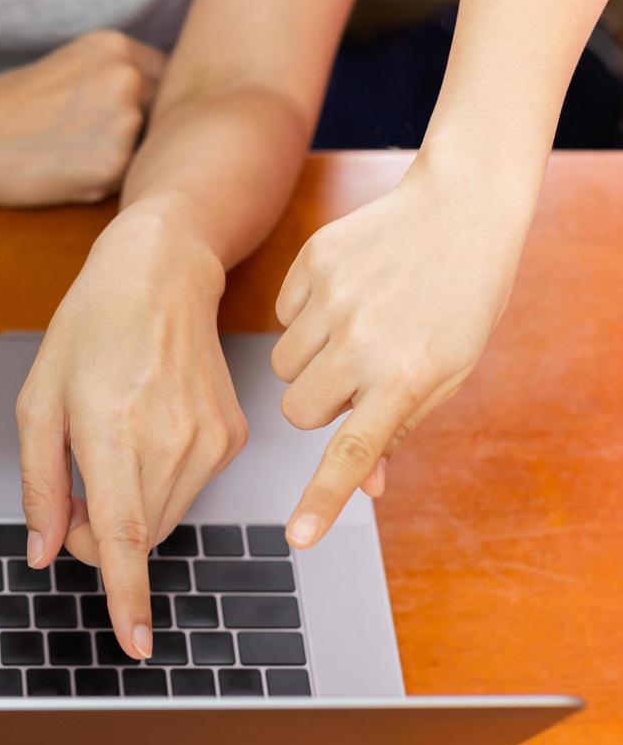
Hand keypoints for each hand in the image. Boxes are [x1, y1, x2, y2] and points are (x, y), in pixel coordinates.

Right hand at [0, 30, 164, 206]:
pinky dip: (97, 183)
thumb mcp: (69, 69)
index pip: (163, 78)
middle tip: (83, 143)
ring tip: (66, 156)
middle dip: (133, 133)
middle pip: (158, 116)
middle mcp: (128, 78)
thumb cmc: (5, 108)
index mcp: (116, 47)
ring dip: (115, 159)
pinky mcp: (112, 166)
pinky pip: (121, 181)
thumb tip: (150, 106)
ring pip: (141, 151)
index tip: (120, 119)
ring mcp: (124, 122)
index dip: (146, 103)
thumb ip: (113, 79)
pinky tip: (61, 174)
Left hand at [17, 202, 245, 657]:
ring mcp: (209, 442)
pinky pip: (187, 492)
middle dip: (95, 535)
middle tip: (73, 488)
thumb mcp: (37, 404)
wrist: (161, 277)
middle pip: (134, 538)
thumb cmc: (90, 331)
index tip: (135, 644)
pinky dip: (158, 484)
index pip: (120, 535)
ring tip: (109, 449)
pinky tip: (145, 431)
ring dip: (128, 512)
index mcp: (112, 433)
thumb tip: (44, 553)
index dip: (125, 594)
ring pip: (162, 521)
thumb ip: (38, 487)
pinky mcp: (231, 439)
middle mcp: (169, 442)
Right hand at [271, 157, 530, 547]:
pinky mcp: (312, 265)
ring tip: (356, 326)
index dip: (323, 498)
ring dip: (310, 358)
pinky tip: (346, 292)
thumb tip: (371, 487)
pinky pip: (281, 314)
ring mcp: (334, 301)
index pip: (354, 453)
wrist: (462, 207)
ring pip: (282, 364)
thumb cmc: (461, 298)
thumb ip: (401, 427)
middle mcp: (365, 342)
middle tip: (356, 375)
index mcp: (407, 377)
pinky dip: (304, 314)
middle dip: (316, 401)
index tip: (297, 537)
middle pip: (297, 409)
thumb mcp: (449, 370)